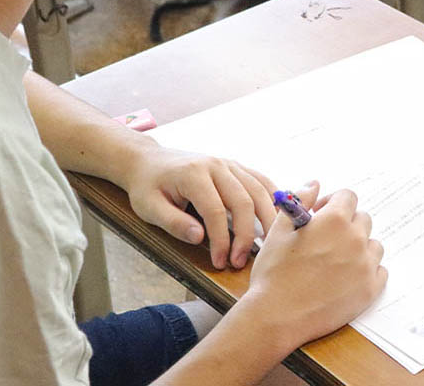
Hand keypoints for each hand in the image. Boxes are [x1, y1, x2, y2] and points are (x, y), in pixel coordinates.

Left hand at [122, 143, 276, 268]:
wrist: (148, 161)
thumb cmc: (147, 186)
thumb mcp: (149, 208)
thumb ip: (173, 223)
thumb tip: (200, 238)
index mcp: (194, 174)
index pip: (215, 211)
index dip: (221, 240)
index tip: (220, 262)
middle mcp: (216, 165)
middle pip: (243, 201)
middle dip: (245, 235)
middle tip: (239, 262)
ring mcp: (229, 164)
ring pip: (258, 190)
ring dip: (266, 220)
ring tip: (267, 246)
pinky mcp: (236, 167)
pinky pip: (261, 181)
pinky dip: (272, 199)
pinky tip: (276, 218)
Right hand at [243, 185, 387, 348]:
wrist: (277, 316)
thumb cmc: (274, 273)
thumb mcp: (279, 230)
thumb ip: (299, 201)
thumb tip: (314, 184)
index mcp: (334, 220)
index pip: (348, 197)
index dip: (333, 203)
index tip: (321, 216)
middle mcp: (355, 239)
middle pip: (363, 219)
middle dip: (346, 224)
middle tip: (326, 241)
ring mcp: (365, 266)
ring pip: (373, 244)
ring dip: (358, 247)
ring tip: (335, 261)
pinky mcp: (370, 290)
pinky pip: (379, 271)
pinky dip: (367, 271)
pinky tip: (346, 278)